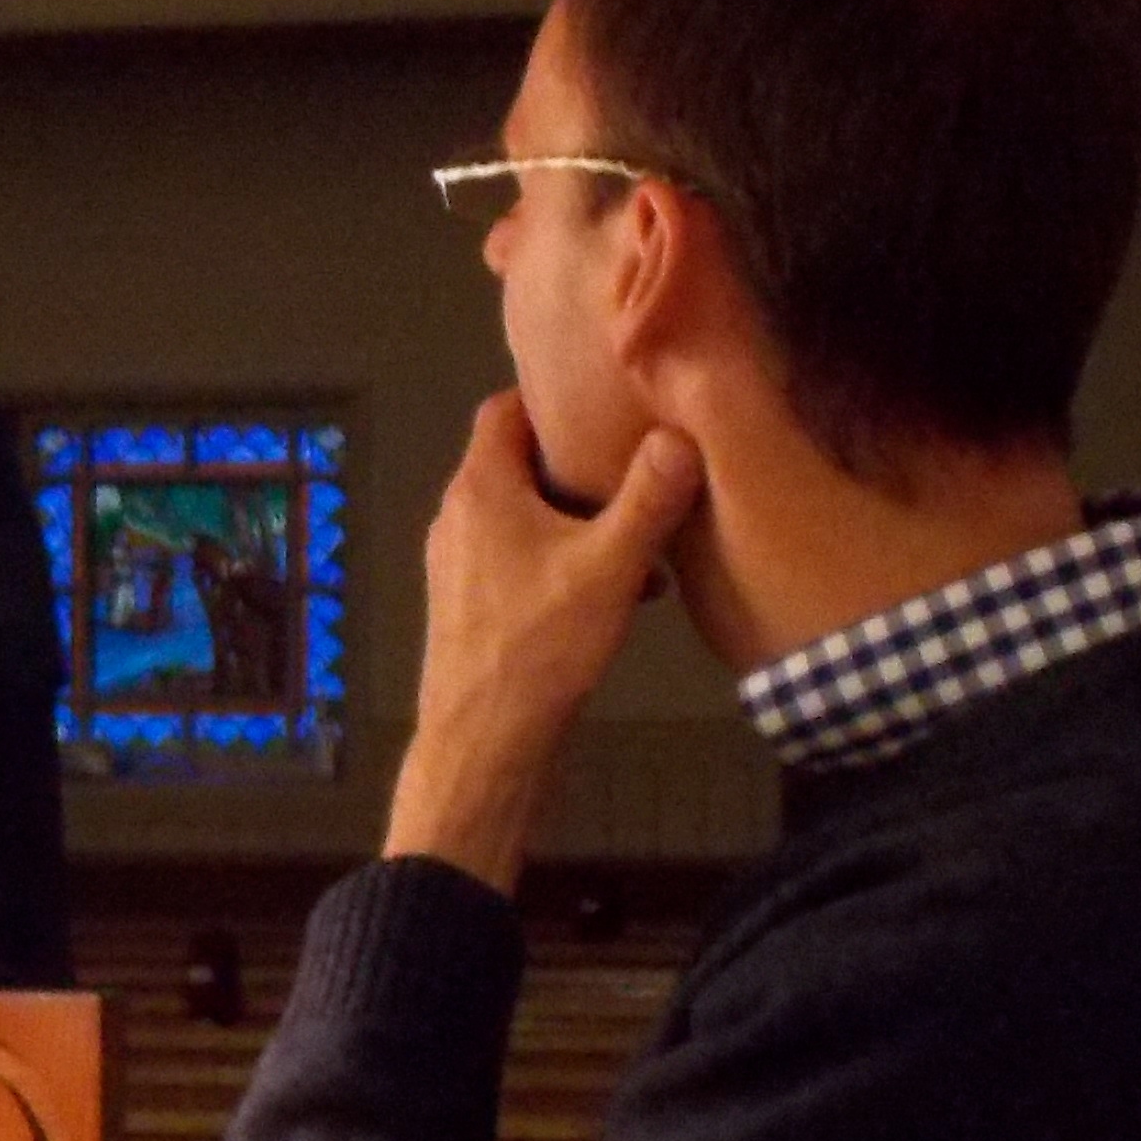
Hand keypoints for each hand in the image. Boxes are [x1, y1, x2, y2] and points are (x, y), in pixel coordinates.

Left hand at [384, 394, 702, 894]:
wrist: (485, 744)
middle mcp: (460, 517)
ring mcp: (461, 565)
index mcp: (480, 489)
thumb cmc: (540, 645)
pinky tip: (624, 590)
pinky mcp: (473, 607)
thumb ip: (648, 498)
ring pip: (527, 515)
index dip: (554, 396)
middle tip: (640, 460)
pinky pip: (524, 560)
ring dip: (582, 518)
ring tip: (644, 529)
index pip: (505, 409)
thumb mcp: (610, 566)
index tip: (607, 399)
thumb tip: (680, 435)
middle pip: (521, 462)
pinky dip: (567, 559)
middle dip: (580, 461)